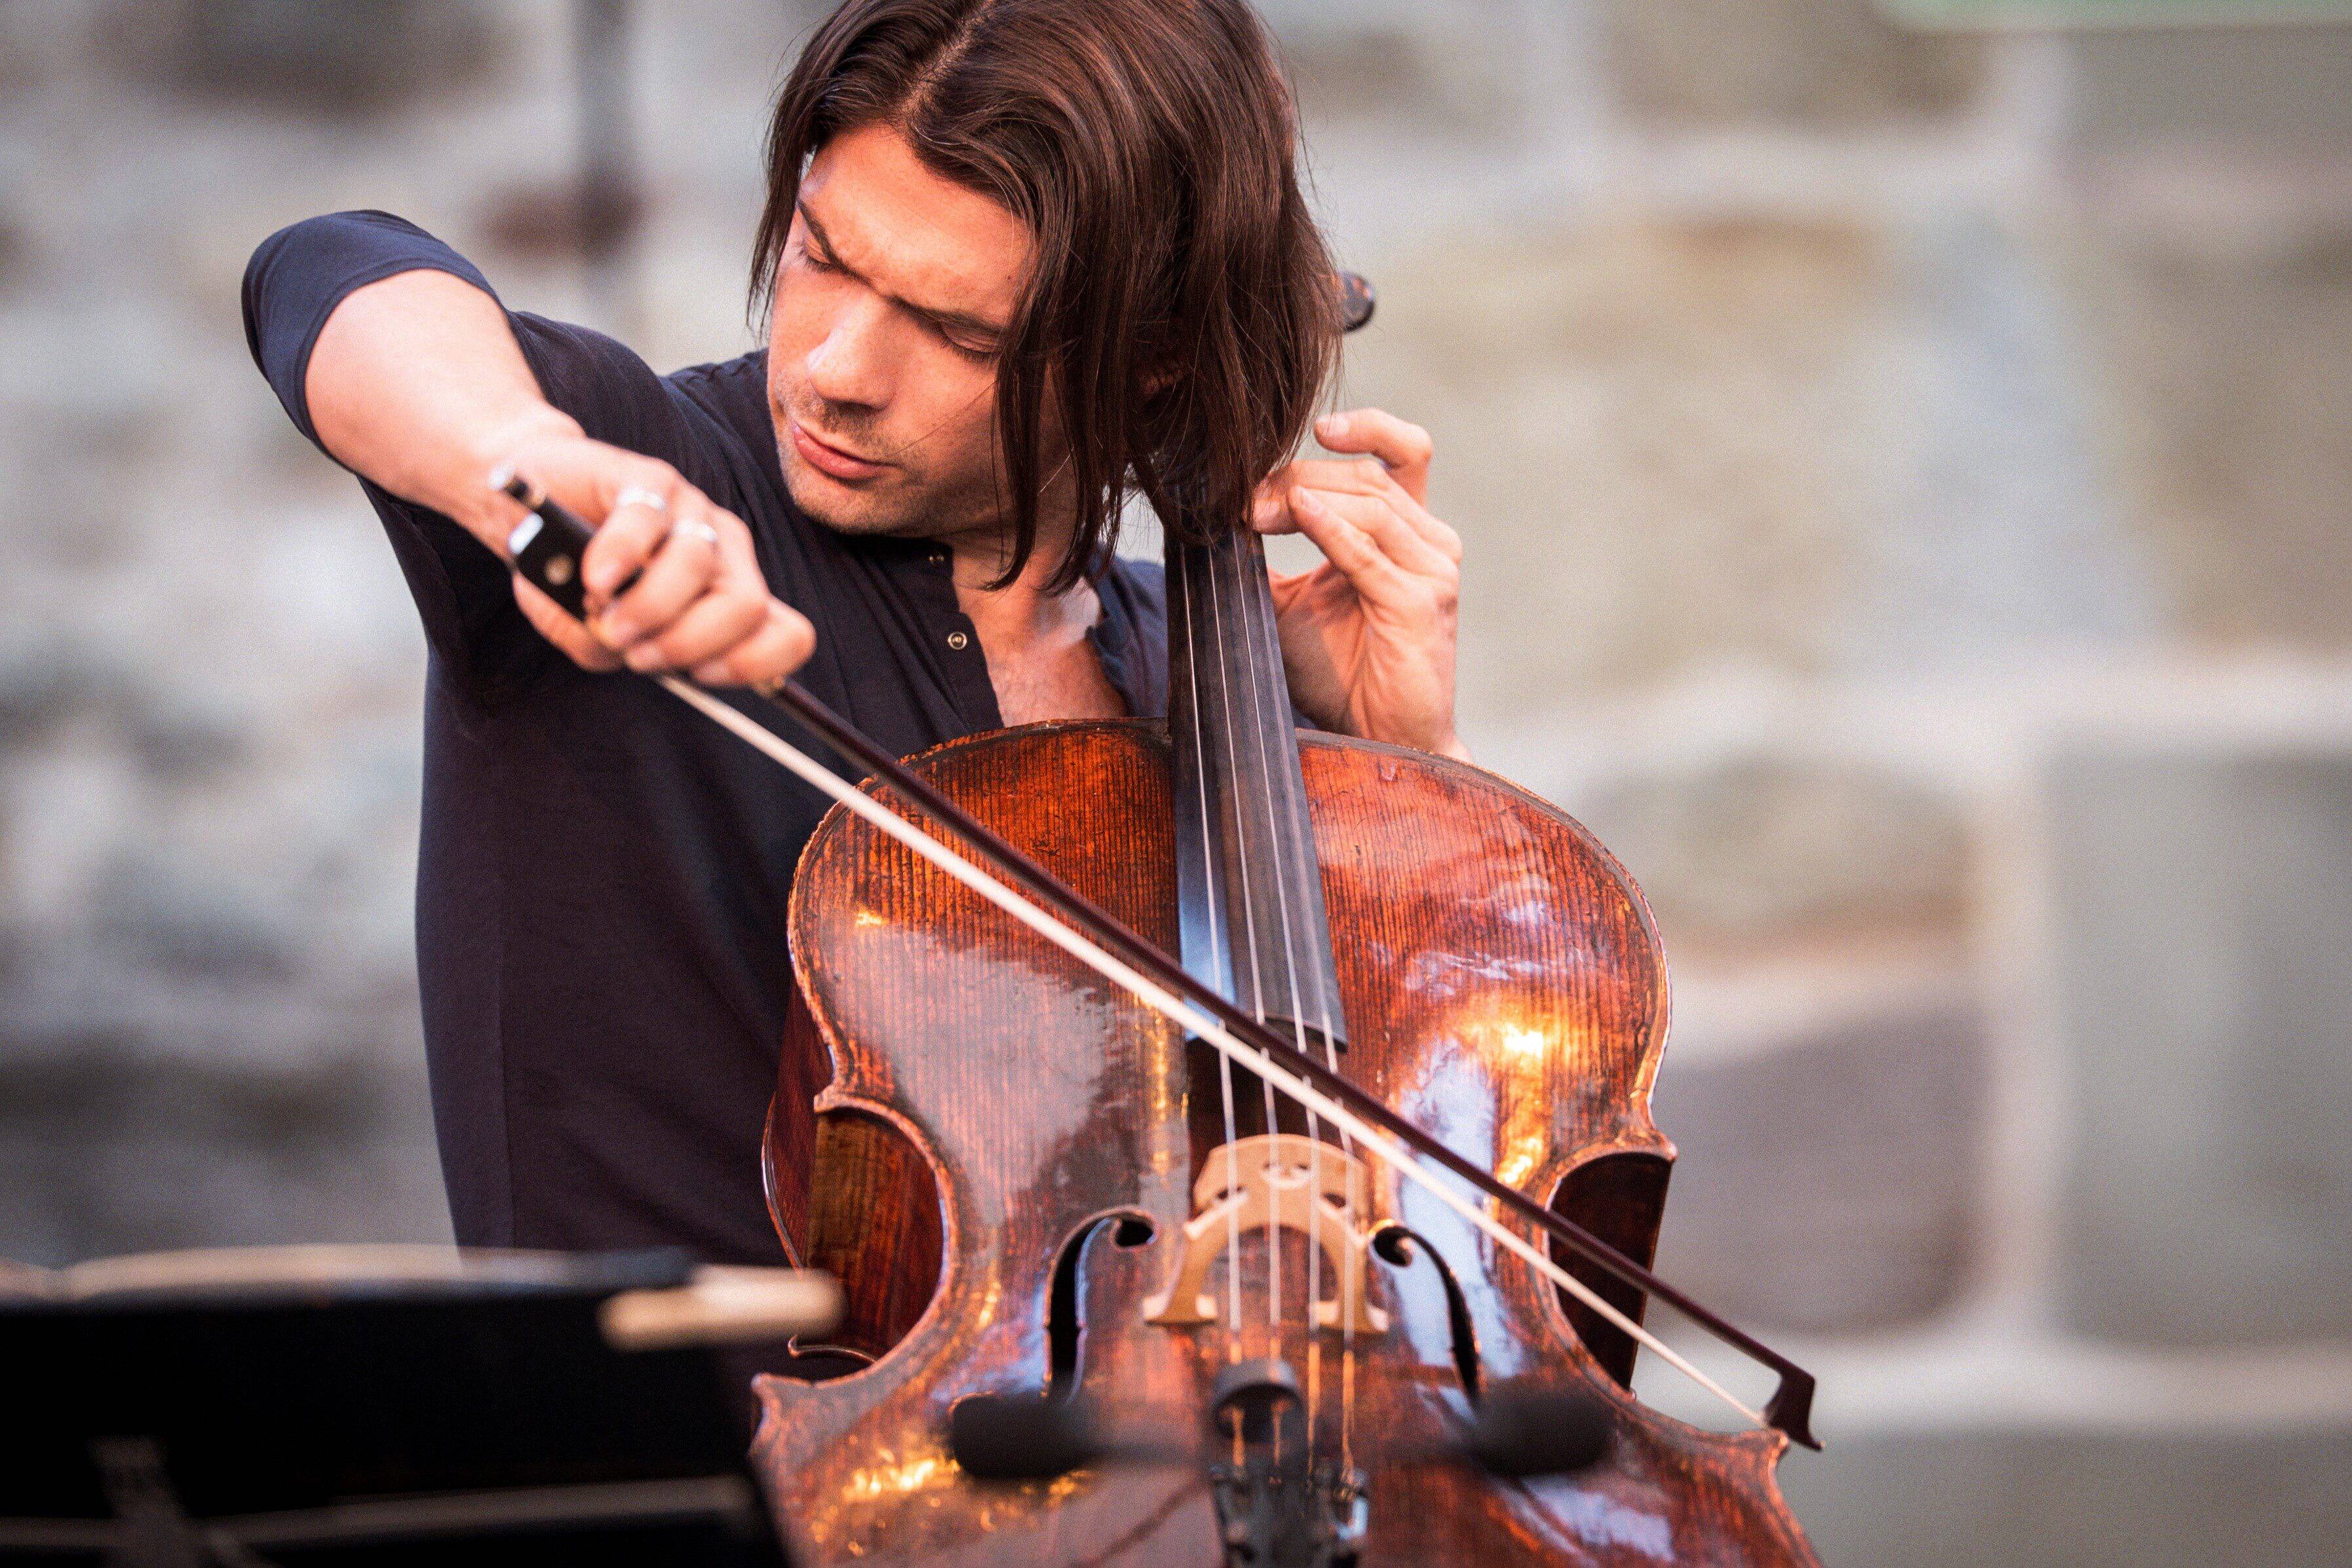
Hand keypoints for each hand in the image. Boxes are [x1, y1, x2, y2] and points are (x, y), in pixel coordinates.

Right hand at [487, 430, 814, 687]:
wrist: (525, 509)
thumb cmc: (571, 579)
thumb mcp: (594, 633)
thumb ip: (608, 650)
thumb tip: (618, 648)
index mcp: (731, 593)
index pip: (788, 634)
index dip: (751, 664)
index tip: (696, 676)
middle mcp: (724, 552)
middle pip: (747, 605)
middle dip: (688, 643)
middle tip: (636, 653)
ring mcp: (690, 510)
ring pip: (697, 565)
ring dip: (647, 607)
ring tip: (605, 617)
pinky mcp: (646, 479)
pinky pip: (647, 520)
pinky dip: (618, 558)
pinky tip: (595, 579)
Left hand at [1256, 409, 1466, 759]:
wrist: (1379, 738)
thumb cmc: (1342, 674)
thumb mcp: (1290, 603)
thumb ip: (1268, 555)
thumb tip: (1212, 515)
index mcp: (1409, 532)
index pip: (1401, 451)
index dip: (1357, 427)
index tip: (1300, 433)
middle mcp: (1430, 542)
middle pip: (1368, 476)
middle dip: (1299, 476)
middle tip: (1242, 495)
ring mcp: (1433, 571)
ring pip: (1370, 503)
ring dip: (1303, 498)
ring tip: (1251, 512)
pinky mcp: (1422, 604)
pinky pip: (1368, 554)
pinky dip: (1328, 529)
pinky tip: (1291, 515)